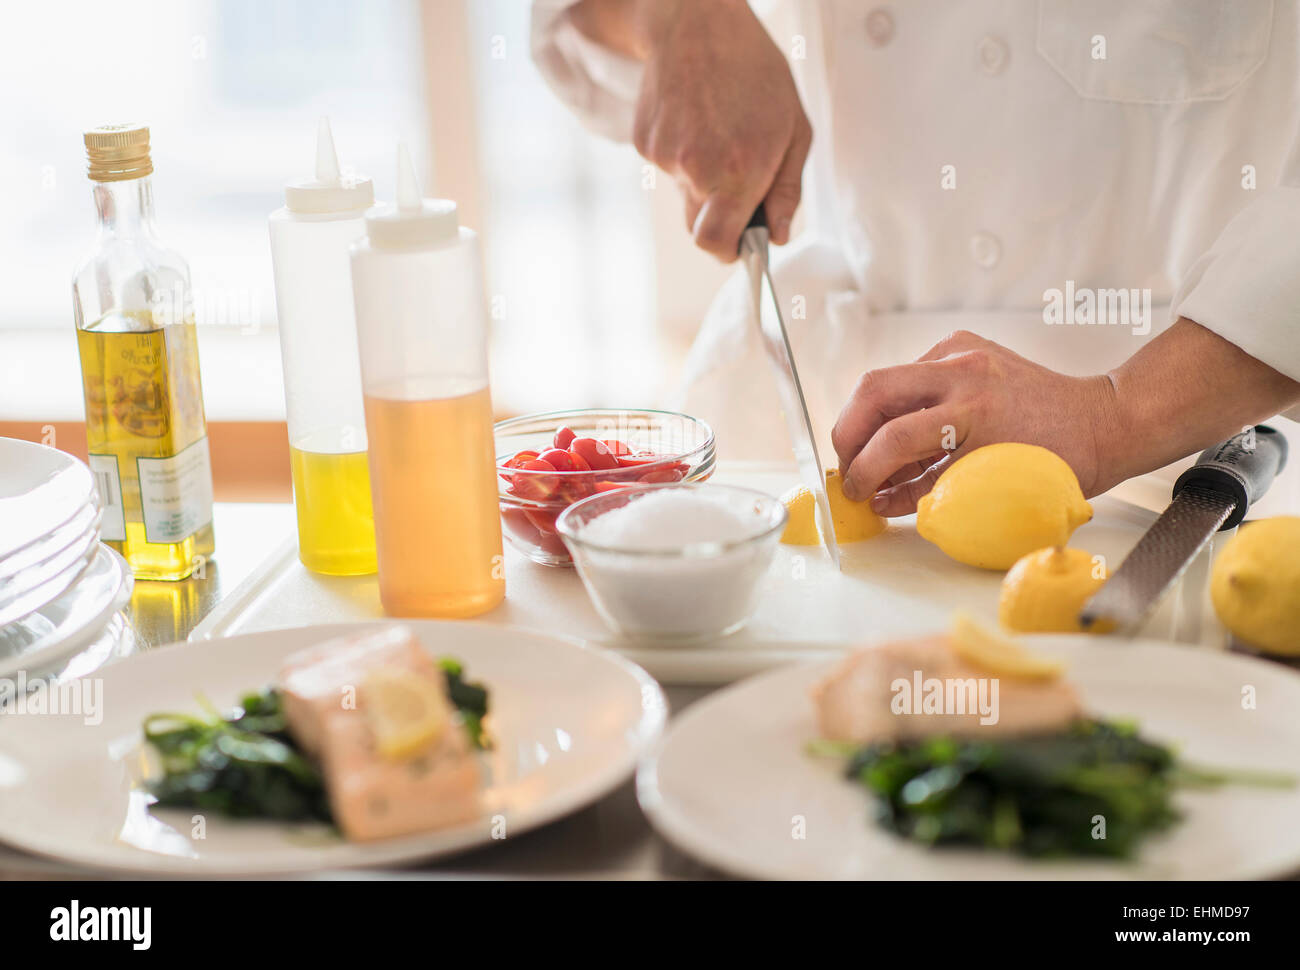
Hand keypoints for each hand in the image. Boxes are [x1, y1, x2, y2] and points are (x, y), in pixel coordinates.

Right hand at [614, 0, 810, 259]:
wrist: (698, 22)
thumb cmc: (755, 73)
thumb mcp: (794, 129)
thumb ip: (787, 190)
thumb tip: (777, 235)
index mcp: (738, 171)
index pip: (715, 243)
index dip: (728, 251)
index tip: (739, 244)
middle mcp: (697, 168)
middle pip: (698, 226)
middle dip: (717, 213)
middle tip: (736, 175)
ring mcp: (665, 156)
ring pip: (684, 192)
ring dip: (701, 176)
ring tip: (716, 128)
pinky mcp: (644, 143)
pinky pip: (667, 168)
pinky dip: (681, 153)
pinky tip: (694, 117)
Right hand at [830, 331, 1118, 515]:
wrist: (1103, 421)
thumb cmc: (1059, 460)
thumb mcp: (990, 486)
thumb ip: (929, 491)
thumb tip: (882, 500)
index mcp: (975, 411)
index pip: (893, 440)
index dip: (863, 473)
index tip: (855, 494)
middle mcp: (964, 373)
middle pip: (873, 392)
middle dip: (847, 435)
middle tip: (847, 467)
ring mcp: (962, 352)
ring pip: (886, 380)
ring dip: (868, 421)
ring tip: (871, 458)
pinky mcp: (962, 346)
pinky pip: (910, 374)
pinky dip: (898, 406)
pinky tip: (906, 433)